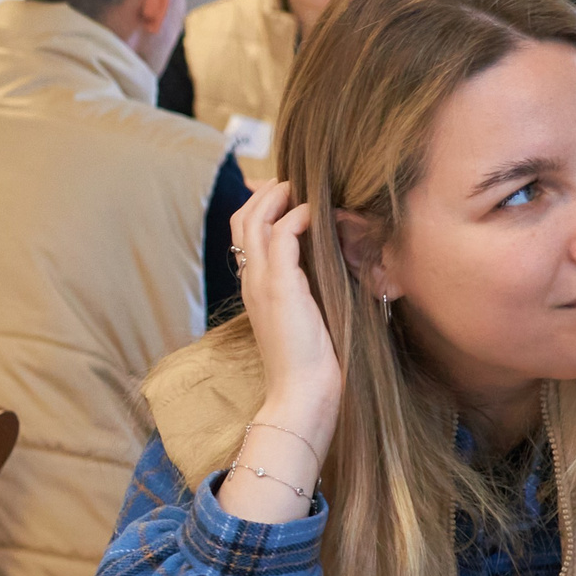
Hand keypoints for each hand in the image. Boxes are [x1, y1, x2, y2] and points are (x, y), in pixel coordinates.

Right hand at [230, 178, 342, 447]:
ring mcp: (260, 281)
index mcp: (254, 286)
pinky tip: (319, 214)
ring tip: (306, 188)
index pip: (245, 232)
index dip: (264, 207)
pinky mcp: (278, 285)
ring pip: (255, 217)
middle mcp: (250, 279)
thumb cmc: (312, 363)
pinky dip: (299, 215)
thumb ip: (309, 288)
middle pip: (243, 217)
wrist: (301, 394)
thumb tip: (333, 263)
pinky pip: (281, 233)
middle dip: (269, 192)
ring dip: (281, 195)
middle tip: (299, 182)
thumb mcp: (308, 316)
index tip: (293, 195)